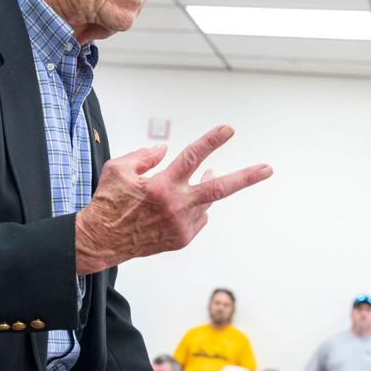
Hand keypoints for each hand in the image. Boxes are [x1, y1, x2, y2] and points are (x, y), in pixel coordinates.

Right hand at [75, 125, 271, 273]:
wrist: (102, 241)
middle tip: (268, 169)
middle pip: (219, 188)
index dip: (212, 141)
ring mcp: (181, 225)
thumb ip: (145, 155)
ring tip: (206, 177)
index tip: (229, 130)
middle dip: (246, 177)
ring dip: (207, 188)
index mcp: (162, 185)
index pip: (193, 157)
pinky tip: (179, 206)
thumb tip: (165, 149)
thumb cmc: (108, 201)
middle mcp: (176, 206)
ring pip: (207, 202)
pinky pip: (199, 218)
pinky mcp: (182, 239)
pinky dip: (194, 208)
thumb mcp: (118, 169)